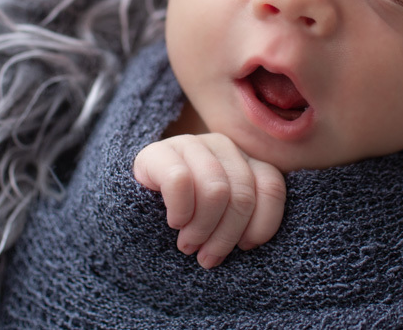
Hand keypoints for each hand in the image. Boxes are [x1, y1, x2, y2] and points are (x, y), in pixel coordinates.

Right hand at [133, 133, 285, 268]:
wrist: (131, 207)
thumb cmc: (187, 221)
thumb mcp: (222, 223)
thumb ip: (243, 221)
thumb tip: (250, 241)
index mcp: (246, 160)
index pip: (271, 186)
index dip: (261, 224)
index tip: (243, 247)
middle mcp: (223, 146)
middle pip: (242, 194)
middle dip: (226, 235)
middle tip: (207, 257)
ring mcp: (191, 144)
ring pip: (216, 190)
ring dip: (202, 228)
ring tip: (188, 244)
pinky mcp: (158, 152)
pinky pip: (180, 182)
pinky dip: (180, 210)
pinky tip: (174, 222)